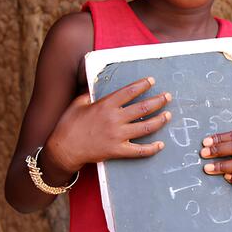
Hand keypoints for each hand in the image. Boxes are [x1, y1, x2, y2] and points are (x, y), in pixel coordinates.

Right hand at [43, 78, 170, 174]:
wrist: (63, 149)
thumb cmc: (68, 125)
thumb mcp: (78, 103)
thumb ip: (90, 94)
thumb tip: (95, 86)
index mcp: (105, 105)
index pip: (128, 92)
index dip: (142, 85)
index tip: (151, 81)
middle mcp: (114, 119)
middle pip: (142, 108)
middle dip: (158, 101)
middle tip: (167, 97)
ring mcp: (117, 136)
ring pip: (146, 127)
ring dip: (160, 120)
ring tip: (168, 115)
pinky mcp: (117, 151)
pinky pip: (139, 151)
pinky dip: (152, 148)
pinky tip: (160, 145)